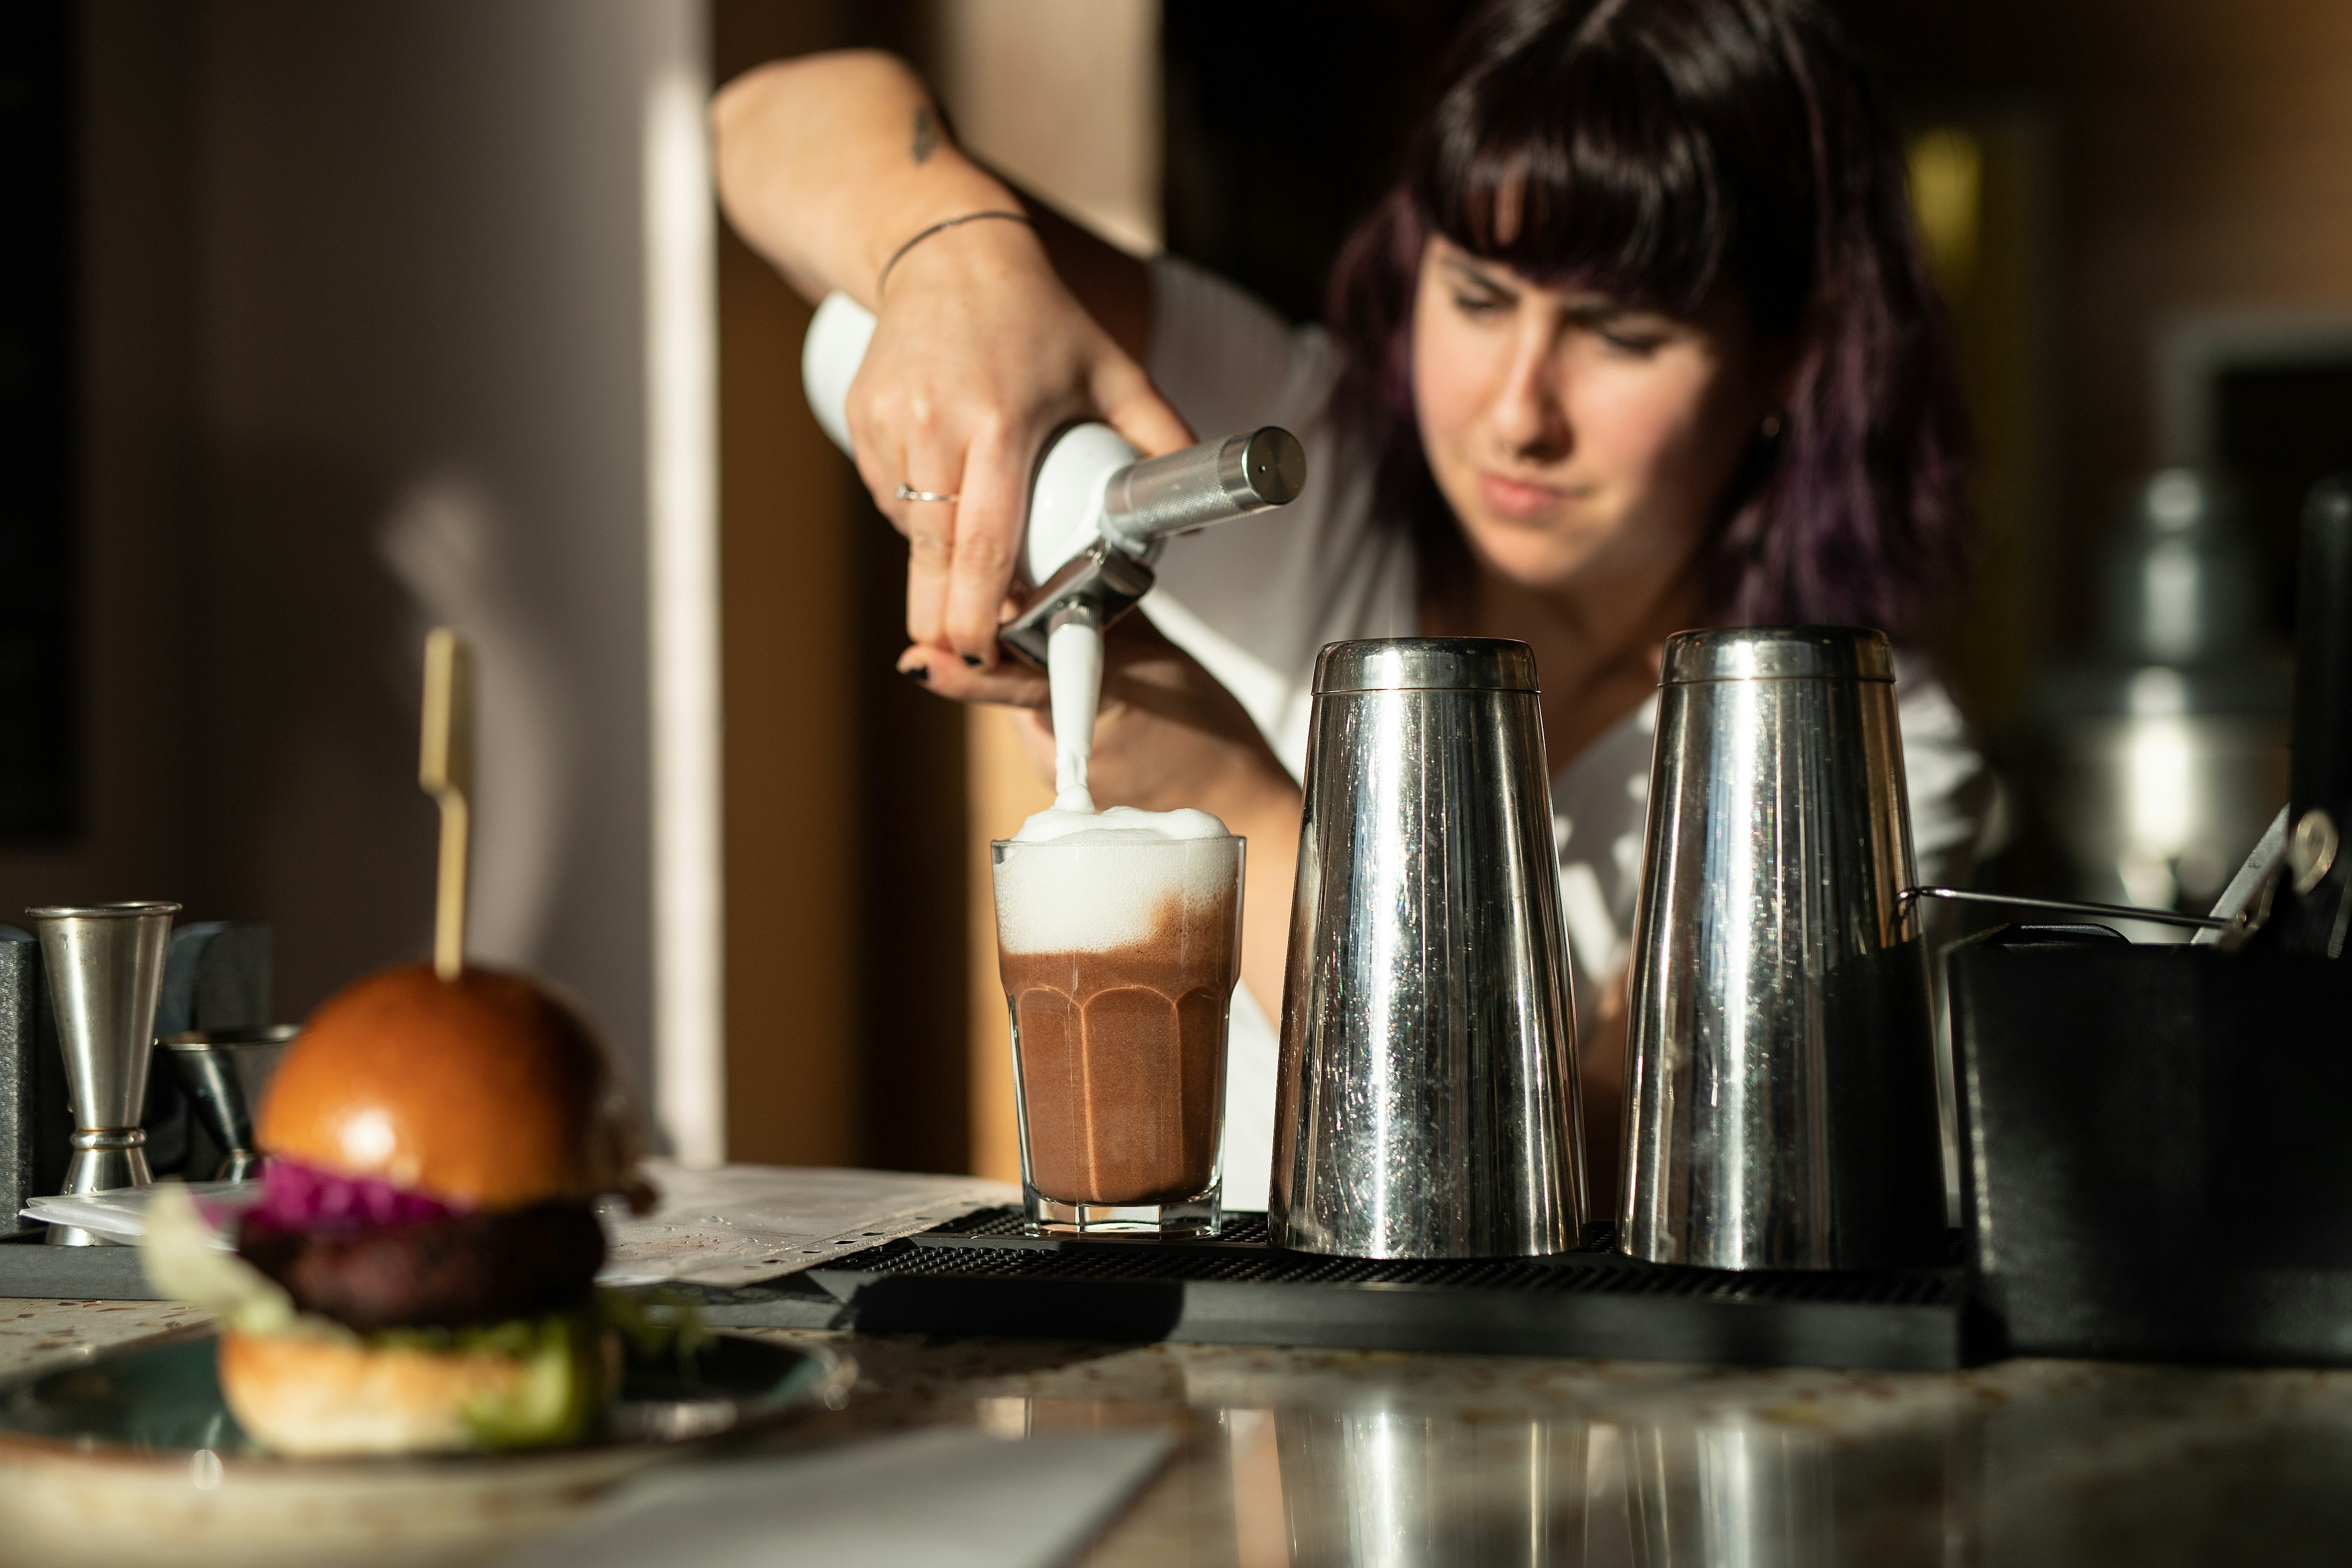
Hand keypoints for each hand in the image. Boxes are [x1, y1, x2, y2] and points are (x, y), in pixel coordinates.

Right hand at [845, 223, 1192, 669]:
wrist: (950, 255)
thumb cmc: (1041, 319)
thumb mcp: (1113, 370)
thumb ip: (1160, 437)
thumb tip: (1190, 515)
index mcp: (1001, 420)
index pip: (983, 539)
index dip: (978, 609)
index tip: (983, 654)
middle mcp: (936, 422)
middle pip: (932, 552)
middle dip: (942, 616)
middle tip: (964, 654)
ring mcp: (888, 419)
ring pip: (908, 526)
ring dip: (935, 563)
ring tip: (968, 566)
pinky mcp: (859, 415)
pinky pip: (887, 493)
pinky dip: (915, 516)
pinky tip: (943, 501)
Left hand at [907, 614, 1303, 1016]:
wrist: (1234, 808)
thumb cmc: (1209, 733)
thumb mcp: (1163, 657)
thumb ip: (1105, 618)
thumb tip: (1062, 573)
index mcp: (1090, 714)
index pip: (1010, 679)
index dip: (972, 660)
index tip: (924, 659)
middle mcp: (1058, 752)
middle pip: (1006, 676)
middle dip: (1019, 639)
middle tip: (1056, 612)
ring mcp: (1052, 774)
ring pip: (1020, 700)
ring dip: (1036, 671)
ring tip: (1093, 666)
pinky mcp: (1055, 785)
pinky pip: (1038, 727)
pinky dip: (1052, 705)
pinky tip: (1096, 706)